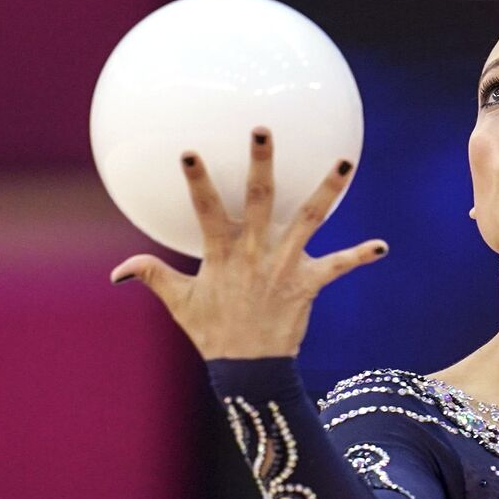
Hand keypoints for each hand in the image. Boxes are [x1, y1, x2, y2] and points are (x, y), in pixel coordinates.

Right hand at [108, 127, 387, 359]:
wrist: (250, 369)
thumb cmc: (214, 332)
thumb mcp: (179, 303)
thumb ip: (152, 276)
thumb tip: (116, 271)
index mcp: (221, 252)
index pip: (205, 209)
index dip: (198, 181)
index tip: (189, 151)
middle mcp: (256, 251)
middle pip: (260, 198)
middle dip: (261, 163)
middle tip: (263, 129)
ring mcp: (285, 264)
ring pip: (310, 218)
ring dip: (329, 189)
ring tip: (345, 161)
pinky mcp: (309, 282)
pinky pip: (339, 266)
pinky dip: (361, 255)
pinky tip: (382, 246)